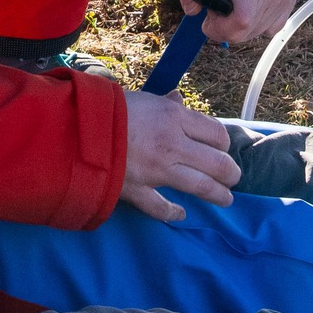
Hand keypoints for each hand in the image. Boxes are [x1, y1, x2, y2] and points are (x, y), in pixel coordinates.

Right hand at [121, 90, 239, 224]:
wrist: (77, 130)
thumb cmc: (110, 108)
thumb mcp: (144, 98)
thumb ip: (166, 103)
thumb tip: (178, 100)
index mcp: (174, 117)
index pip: (215, 133)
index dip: (223, 142)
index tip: (222, 147)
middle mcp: (173, 145)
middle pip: (216, 162)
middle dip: (230, 171)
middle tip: (234, 177)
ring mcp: (158, 171)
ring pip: (200, 187)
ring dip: (218, 194)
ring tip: (227, 199)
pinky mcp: (139, 191)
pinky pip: (162, 207)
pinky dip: (173, 212)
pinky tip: (182, 214)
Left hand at [178, 0, 296, 46]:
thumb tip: (191, 11)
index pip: (240, 20)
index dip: (221, 28)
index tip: (210, 19)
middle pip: (244, 32)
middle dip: (225, 27)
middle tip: (220, 9)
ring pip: (254, 34)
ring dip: (239, 26)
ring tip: (236, 3)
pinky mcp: (290, 5)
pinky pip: (267, 31)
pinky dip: (255, 25)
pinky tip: (251, 6)